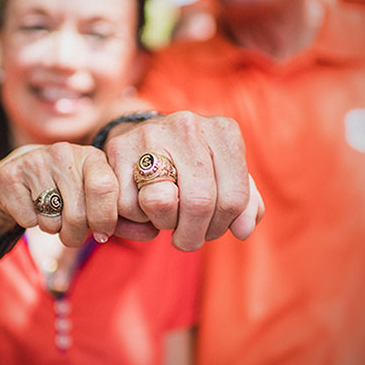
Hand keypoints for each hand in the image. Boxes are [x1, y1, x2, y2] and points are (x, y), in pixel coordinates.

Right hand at [0, 143, 119, 246]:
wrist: (18, 176)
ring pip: (52, 221)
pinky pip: (29, 220)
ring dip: (54, 228)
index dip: (105, 219)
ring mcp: (35, 161)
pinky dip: (31, 222)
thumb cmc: (65, 190)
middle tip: (74, 233)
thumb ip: (108, 205)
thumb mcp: (90, 189)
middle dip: (78, 235)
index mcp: (91, 156)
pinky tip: (30, 205)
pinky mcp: (9, 176)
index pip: (105, 188)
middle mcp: (63, 153)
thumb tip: (108, 232)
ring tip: (50, 212)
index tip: (103, 233)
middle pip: (78, 214)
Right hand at [104, 111, 263, 250]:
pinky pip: (128, 205)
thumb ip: (245, 205)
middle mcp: (188, 125)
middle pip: (199, 202)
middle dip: (193, 235)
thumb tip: (243, 230)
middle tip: (187, 239)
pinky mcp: (119, 147)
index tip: (212, 230)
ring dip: (163, 224)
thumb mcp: (225, 179)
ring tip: (165, 217)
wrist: (146, 138)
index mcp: (223, 131)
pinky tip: (142, 205)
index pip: (234, 198)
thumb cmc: (193, 167)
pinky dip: (136, 218)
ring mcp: (151, 133)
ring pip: (160, 202)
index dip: (223, 226)